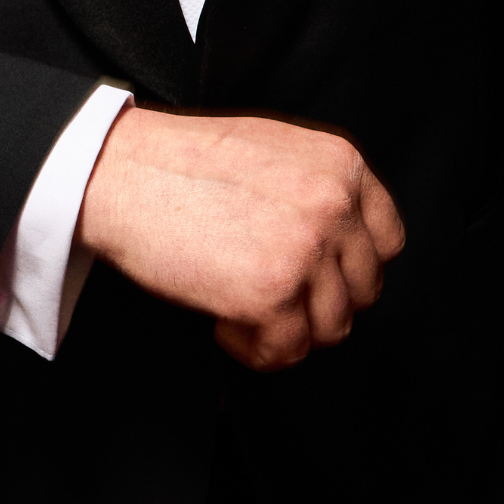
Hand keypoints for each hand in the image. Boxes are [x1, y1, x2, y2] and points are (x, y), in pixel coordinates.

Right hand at [76, 105, 405, 370]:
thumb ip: (318, 189)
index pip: (386, 242)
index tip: (312, 273)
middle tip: (265, 290)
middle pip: (362, 290)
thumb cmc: (178, 163)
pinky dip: (252, 349)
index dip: (347, 266)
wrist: (116, 172)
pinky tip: (221, 320)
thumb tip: (347, 248)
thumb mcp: (271, 151)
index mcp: (339, 164)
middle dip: (315, 301)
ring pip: (331, 328)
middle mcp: (334, 202)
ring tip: (238, 304)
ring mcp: (306, 248)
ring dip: (284, 328)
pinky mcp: (272, 292)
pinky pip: (287, 351)